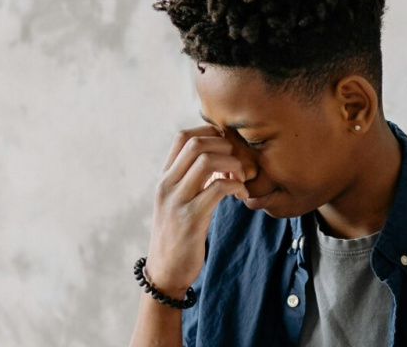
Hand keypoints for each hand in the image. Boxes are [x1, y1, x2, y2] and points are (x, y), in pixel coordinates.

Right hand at [145, 126, 248, 297]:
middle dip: (225, 147)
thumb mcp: (180, 200)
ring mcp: (176, 201)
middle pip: (196, 143)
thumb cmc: (179, 234)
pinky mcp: (190, 219)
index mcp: (165, 178)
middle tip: (238, 164)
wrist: (165, 272)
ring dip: (233, 165)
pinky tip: (241, 195)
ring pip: (206, 161)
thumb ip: (192, 178)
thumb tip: (219, 156)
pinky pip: (218, 188)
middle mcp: (166, 185)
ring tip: (241, 179)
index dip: (210, 134)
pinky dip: (237, 186)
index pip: (183, 137)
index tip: (228, 149)